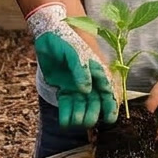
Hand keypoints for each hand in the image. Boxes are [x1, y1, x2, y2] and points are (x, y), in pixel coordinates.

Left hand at [28, 3, 117, 130]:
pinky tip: (65, 123)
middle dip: (92, 114)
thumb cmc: (65, 40)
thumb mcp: (75, 52)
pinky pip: (67, 105)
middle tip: (87, 122)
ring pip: (81, 106)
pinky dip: (66, 114)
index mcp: (97, 71)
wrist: (47, 34)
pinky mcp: (64, 89)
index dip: (110, 106)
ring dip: (79, 116)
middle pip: (95, 102)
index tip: (110, 119)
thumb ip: (81, 70)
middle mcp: (89, 81)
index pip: (107, 92)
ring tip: (73, 123)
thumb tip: (86, 90)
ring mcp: (76, 86)